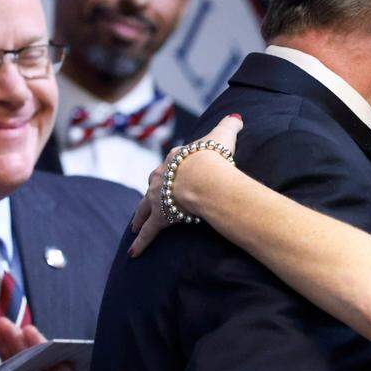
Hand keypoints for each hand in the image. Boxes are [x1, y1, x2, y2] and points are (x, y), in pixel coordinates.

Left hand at [129, 114, 243, 256]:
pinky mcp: (160, 216)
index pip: (171, 164)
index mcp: (175, 158)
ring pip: (145, 208)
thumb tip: (237, 118)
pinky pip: (149, 231)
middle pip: (153, 185)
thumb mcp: (222, 136)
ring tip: (134, 227)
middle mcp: (162, 176)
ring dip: (139, 217)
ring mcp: (158, 197)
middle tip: (148, 201)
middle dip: (151, 193)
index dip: (173, 169)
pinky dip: (141, 243)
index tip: (175, 172)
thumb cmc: (213, 157)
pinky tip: (133, 253)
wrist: (204, 176)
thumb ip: (229, 126)